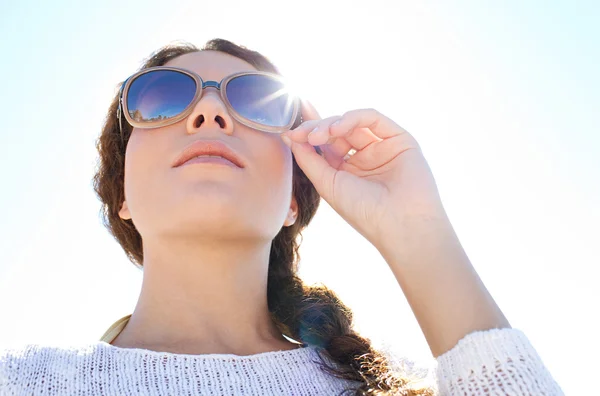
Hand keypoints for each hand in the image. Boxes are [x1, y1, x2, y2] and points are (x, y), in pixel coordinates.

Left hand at [281, 101, 446, 250]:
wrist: (400, 224)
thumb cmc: (364, 212)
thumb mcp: (328, 184)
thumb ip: (309, 160)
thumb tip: (289, 137)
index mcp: (348, 170)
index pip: (326, 144)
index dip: (308, 136)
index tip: (290, 134)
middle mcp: (365, 157)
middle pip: (337, 130)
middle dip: (318, 129)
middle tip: (305, 135)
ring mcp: (383, 147)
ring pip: (353, 122)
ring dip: (332, 123)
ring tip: (319, 135)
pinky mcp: (399, 139)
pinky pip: (373, 118)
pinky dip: (353, 118)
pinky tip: (338, 128)